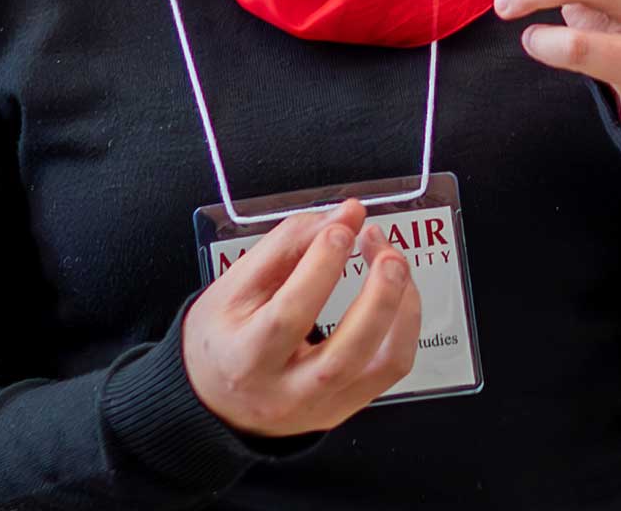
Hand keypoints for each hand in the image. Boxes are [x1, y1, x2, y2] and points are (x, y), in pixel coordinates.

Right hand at [180, 201, 419, 438]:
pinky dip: (405, 325)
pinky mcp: (346, 406)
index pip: (289, 315)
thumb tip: (347, 214)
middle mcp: (286, 393)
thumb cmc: (223, 336)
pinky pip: (393, 367)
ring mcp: (322, 406)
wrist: (215, 398)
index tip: (340, 229)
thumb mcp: (236, 284)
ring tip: (394, 264)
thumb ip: (290, 243)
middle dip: (378, 295)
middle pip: (345, 354)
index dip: (320, 268)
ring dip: (401, 307)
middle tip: (384, 250)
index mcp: (245, 358)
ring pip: (383, 365)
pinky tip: (396, 293)